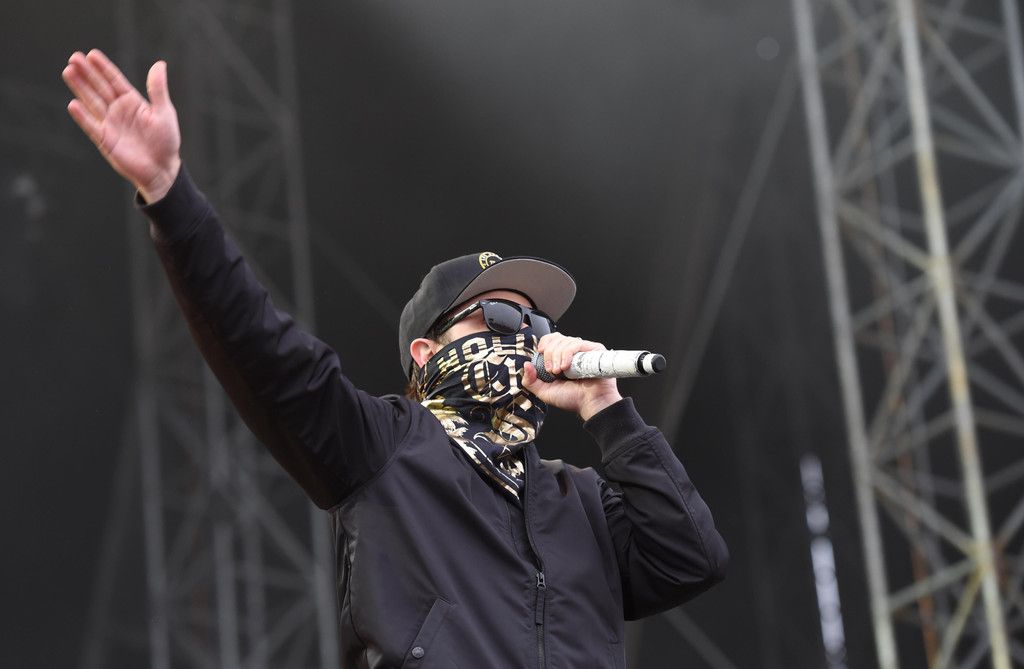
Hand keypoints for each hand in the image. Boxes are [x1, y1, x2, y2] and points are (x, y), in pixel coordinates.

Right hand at [62, 49, 181, 202]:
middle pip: (100, 88)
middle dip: (87, 74)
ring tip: (69, 72)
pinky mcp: (105, 140)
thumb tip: (159, 64)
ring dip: (80, 88)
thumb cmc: (166, 141)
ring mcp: (110, 124)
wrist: (162, 169)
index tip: (92, 54)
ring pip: (92, 102)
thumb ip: (158, 89)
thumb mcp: (164, 112)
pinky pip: (92, 126)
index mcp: (132, 102)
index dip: (104, 68)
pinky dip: (83, 116)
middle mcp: (118, 111)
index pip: (115, 81)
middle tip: (74, 58)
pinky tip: (73, 104)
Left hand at [522, 333, 622, 420]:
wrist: (590, 404)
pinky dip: (567, 354)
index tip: (540, 353)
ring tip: (561, 371)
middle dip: (549, 354)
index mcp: (562, 358)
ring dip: (558, 356)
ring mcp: (584, 350)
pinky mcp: (594, 350)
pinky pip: (576, 344)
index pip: (551, 339)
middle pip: (556, 338)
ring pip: (565, 341)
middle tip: (552, 371)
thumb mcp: (544, 391)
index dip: (544, 343)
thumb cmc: (573, 399)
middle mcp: (573, 352)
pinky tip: (566, 367)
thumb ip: (531, 381)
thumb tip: (526, 364)